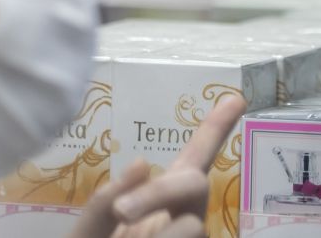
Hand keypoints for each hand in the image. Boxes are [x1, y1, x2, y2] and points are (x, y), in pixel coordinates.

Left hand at [68, 96, 245, 237]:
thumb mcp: (84, 237)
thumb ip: (102, 204)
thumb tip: (140, 161)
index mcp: (159, 202)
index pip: (195, 157)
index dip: (217, 127)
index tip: (236, 97)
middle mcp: (186, 216)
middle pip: (193, 183)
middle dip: (157, 193)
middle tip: (120, 216)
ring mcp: (197, 237)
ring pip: (188, 226)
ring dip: (151, 237)